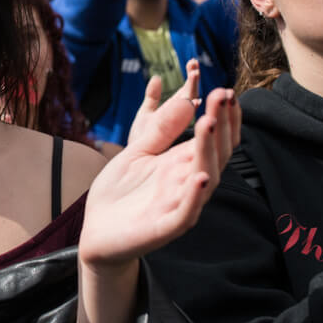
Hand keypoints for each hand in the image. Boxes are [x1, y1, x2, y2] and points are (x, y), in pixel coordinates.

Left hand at [79, 60, 238, 268]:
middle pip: (216, 153)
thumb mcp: (137, 151)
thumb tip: (187, 101)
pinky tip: (202, 178)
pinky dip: (195, 196)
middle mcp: (188, 183)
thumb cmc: (121, 192)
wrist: (97, 232)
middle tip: (224, 95)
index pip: (214, 138)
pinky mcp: (165, 228)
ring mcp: (179, 205)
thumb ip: (160, 129)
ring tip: (210, 123)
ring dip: (210, 151)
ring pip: (206, 178)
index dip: (222, 116)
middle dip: (222, 124)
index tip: (225, 90)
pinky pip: (186, 213)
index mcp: (182, 163)